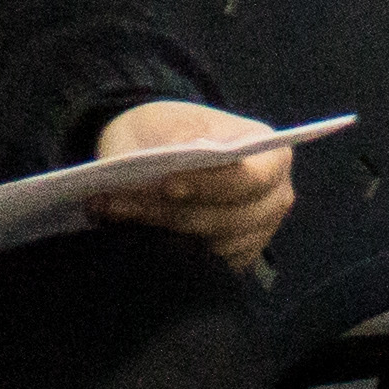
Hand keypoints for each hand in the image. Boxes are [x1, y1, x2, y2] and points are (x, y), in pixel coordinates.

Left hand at [89, 98, 298, 269]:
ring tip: (113, 210)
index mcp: (271, 154)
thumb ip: (167, 144)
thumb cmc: (168, 131)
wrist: (159, 149)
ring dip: (158, 230)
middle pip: (227, 219)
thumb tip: (165, 166)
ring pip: (209, 245)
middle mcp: (275, 199)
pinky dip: (164, 250)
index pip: (248, 178)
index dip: (209, 186)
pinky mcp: (236, 260)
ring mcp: (258, 234)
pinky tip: (132, 231)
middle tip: (116, 201)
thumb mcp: (164, 122)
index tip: (167, 185)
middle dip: (169, 212)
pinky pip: (203, 265)